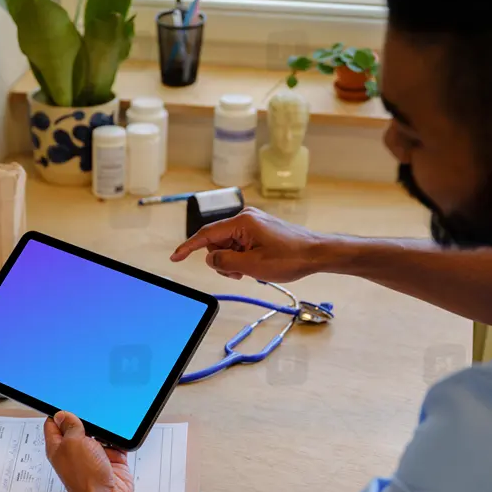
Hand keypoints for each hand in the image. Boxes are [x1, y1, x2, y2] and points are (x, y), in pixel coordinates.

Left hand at [44, 412, 134, 491]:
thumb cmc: (85, 477)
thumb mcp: (73, 443)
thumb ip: (70, 426)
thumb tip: (63, 414)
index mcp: (58, 447)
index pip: (54, 424)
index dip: (59, 412)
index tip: (66, 402)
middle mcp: (75, 451)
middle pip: (78, 427)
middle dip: (85, 417)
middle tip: (90, 406)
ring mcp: (94, 456)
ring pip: (98, 433)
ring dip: (104, 427)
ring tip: (107, 417)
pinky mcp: (111, 459)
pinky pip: (115, 442)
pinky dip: (119, 437)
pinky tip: (119, 431)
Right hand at [171, 207, 328, 282]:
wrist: (317, 253)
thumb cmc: (290, 258)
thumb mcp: (253, 266)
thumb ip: (225, 262)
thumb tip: (210, 258)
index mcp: (242, 222)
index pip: (206, 234)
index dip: (188, 247)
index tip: (174, 257)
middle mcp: (246, 218)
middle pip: (216, 241)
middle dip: (221, 260)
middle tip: (239, 273)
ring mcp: (253, 223)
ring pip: (227, 245)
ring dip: (232, 261)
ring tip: (250, 270)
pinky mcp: (259, 230)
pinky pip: (239, 244)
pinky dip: (241, 257)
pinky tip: (255, 265)